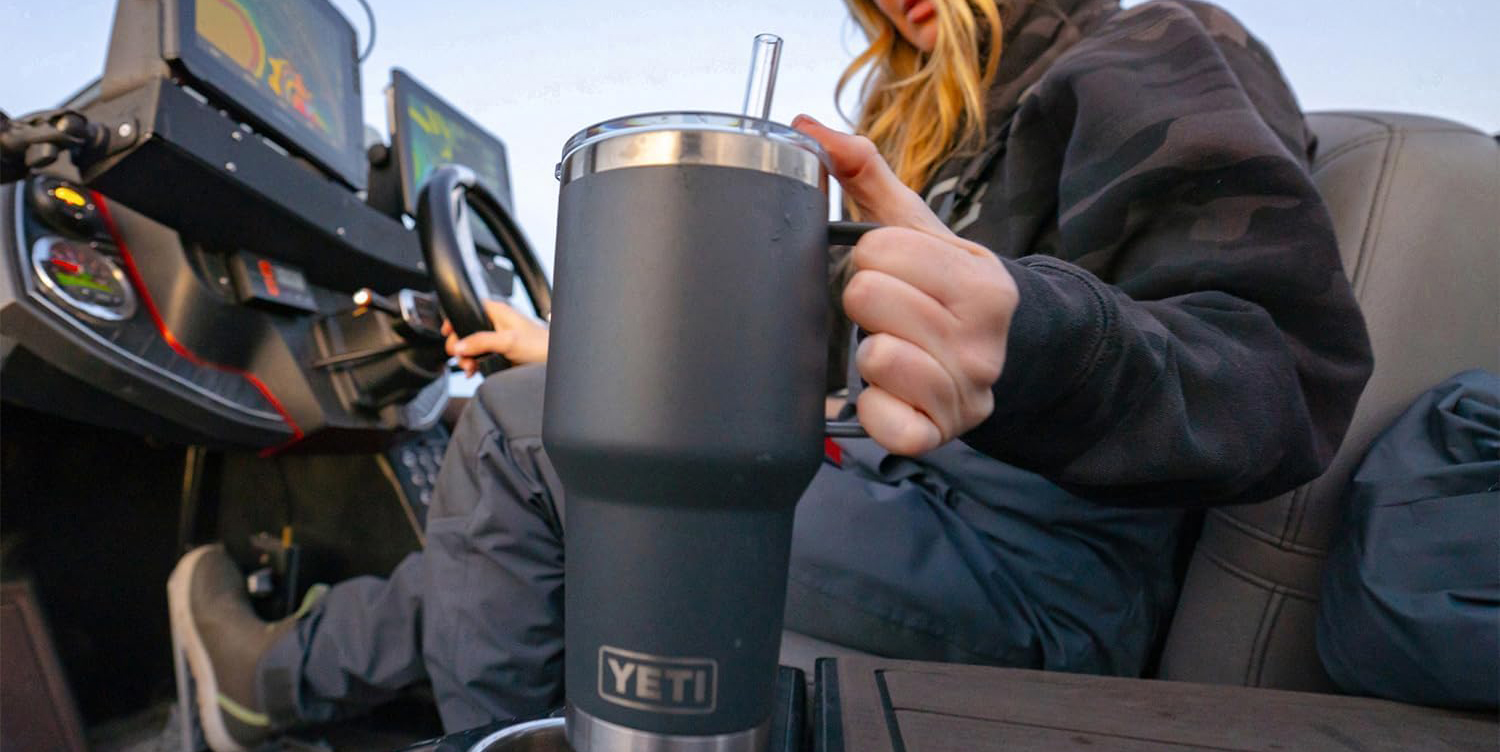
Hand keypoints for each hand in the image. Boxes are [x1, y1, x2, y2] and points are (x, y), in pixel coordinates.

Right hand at [443, 300, 548, 374]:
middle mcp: (495, 323)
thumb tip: (459, 346)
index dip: (455, 320)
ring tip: (470, 368)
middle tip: (462, 358)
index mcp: (497, 311)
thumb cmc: (540, 345)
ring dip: (466, 358)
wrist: (555, 362)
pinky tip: (474, 371)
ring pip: (471, 345)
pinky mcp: (499, 352)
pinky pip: (479, 356)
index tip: (447, 333)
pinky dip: (473, 364)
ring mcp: (497, 338)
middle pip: (465, 331)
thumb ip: (482, 342)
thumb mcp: (508, 341)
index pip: (467, 309)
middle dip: (459, 346)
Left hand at [792, 114, 1017, 455]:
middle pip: (869, 297)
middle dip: (863, 301)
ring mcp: (965, 393)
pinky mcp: (938, 436)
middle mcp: (983, 339)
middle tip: (883, 312)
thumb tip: (808, 129)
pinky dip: (872, 409)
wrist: (995, 359)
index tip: (886, 270)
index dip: (870, 258)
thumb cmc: (941, 290)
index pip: (882, 249)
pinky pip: (884, 423)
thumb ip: (867, 175)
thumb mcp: (917, 231)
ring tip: (889, 349)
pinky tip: (884, 393)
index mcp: (980, 281)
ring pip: (877, 356)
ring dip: (868, 353)